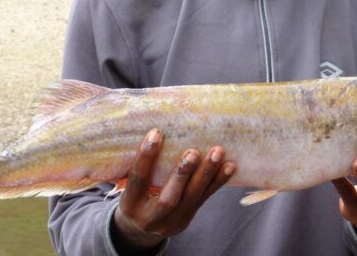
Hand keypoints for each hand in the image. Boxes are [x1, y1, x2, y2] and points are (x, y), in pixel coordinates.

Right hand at [111, 129, 235, 251]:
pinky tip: (229, 166)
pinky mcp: (186, 219)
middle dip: (182, 174)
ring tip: (217, 152)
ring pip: (191, 198)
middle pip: (169, 198)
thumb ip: (135, 164)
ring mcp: (170, 222)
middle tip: (193, 152)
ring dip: (206, 174)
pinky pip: (204, 199)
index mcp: (129, 205)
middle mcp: (149, 218)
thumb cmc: (133, 194)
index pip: (138, 180)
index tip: (157, 132)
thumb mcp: (127, 184)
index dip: (146, 157)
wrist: (139, 228)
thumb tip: (148, 127)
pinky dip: (217, 181)